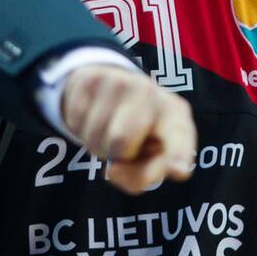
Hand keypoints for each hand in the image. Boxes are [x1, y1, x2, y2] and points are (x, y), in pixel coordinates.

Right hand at [60, 64, 197, 194]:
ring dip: (99, 145)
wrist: (111, 87)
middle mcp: (151, 92)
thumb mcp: (149, 158)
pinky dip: (82, 130)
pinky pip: (76, 122)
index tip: (179, 171)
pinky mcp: (91, 78)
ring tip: (110, 129)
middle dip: (117, 155)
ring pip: (96, 137)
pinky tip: (96, 117)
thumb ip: (140, 177)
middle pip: (122, 144)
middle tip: (125, 145)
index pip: (179, 137)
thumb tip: (114, 170)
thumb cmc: (139, 133)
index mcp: (175, 115)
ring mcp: (120, 81)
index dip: (178, 155)